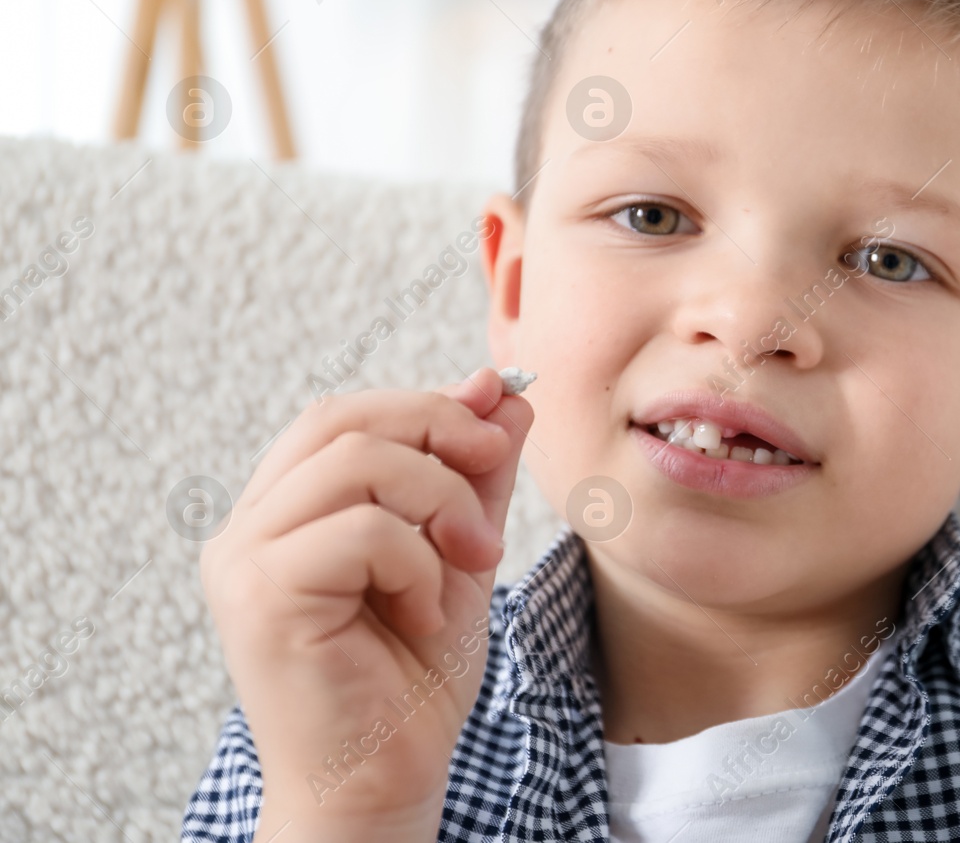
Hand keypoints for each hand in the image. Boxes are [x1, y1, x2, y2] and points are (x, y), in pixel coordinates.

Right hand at [199, 367, 530, 841]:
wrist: (385, 784)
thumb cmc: (411, 682)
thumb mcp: (460, 555)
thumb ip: (473, 475)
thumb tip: (500, 390)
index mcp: (284, 513)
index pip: (342, 417)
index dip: (424, 400)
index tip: (498, 407)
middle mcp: (248, 528)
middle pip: (340, 420)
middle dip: (436, 427)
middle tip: (496, 462)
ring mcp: (244, 561)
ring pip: (354, 462)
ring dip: (440, 499)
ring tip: (472, 559)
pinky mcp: (261, 597)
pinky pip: (361, 531)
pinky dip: (418, 562)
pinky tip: (424, 613)